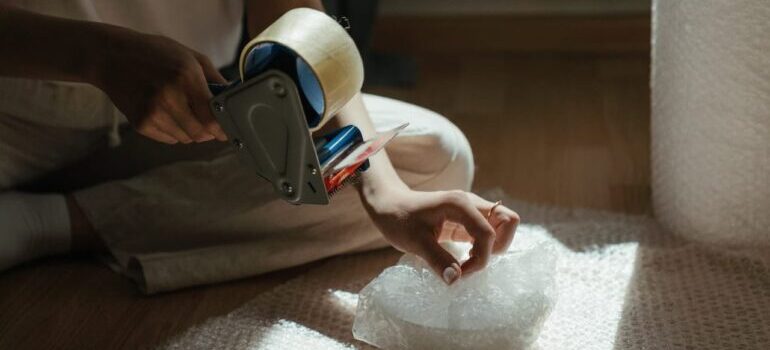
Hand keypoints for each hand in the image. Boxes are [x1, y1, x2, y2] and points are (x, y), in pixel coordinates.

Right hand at [91, 29, 227, 143]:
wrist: (111, 56)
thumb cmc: (155, 53)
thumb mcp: (190, 56)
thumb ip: (215, 78)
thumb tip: (233, 98)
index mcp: (186, 78)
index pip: (212, 117)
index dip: (223, 128)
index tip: (228, 130)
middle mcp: (169, 97)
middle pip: (201, 133)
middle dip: (209, 132)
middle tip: (209, 124)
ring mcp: (153, 112)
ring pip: (186, 139)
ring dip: (191, 132)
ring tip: (184, 113)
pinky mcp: (140, 123)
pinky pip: (169, 139)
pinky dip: (174, 132)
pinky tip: (167, 114)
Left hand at [362, 188, 519, 283]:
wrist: (388, 204)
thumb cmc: (398, 218)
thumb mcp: (414, 242)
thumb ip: (437, 259)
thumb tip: (455, 280)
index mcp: (460, 204)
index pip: (488, 234)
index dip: (480, 259)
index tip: (460, 273)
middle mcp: (471, 203)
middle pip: (508, 220)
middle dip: (498, 247)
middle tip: (473, 262)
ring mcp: (471, 210)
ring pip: (502, 226)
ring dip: (492, 247)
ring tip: (468, 261)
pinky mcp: (467, 219)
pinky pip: (488, 232)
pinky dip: (484, 247)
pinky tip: (465, 258)